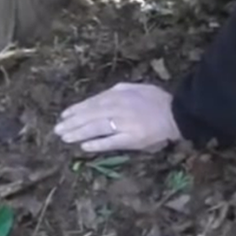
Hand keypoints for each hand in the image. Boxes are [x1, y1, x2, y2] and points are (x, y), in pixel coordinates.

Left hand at [54, 83, 182, 152]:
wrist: (178, 113)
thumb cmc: (157, 100)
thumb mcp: (135, 89)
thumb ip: (117, 92)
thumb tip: (99, 98)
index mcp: (119, 95)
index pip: (92, 102)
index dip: (76, 109)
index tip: (64, 115)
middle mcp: (119, 107)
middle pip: (90, 115)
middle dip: (72, 123)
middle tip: (58, 129)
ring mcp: (125, 123)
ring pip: (96, 128)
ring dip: (79, 133)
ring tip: (65, 138)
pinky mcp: (132, 138)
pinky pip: (111, 141)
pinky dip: (97, 144)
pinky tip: (85, 147)